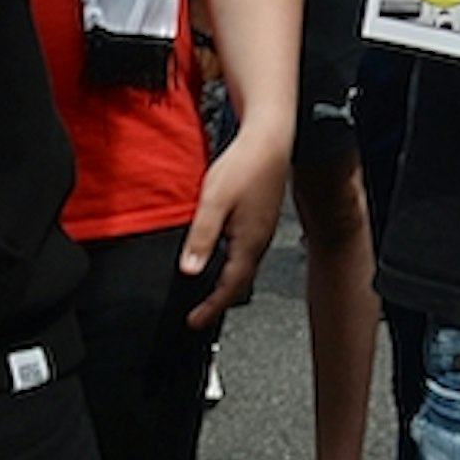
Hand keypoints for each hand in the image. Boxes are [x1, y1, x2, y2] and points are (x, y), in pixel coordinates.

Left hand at [178, 120, 290, 327]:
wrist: (270, 138)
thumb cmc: (245, 166)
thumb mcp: (214, 203)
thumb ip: (201, 238)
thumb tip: (189, 270)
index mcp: (249, 242)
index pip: (230, 287)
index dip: (211, 307)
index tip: (195, 321)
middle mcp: (260, 239)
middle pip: (240, 280)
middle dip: (220, 299)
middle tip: (200, 313)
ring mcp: (263, 227)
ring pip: (244, 265)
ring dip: (227, 281)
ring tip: (209, 290)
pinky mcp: (262, 215)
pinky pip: (247, 249)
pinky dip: (232, 262)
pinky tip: (222, 252)